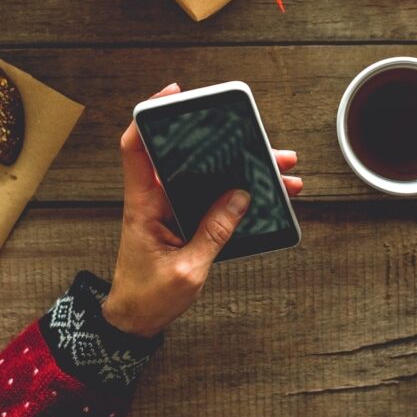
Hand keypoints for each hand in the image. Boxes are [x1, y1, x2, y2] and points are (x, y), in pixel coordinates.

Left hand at [102, 83, 302, 336]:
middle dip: (226, 141)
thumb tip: (239, 197)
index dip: (150, 115)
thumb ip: (213, 232)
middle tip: (260, 138)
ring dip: (242, 168)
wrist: (135, 322)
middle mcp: (156, 198)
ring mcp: (171, 207)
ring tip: (281, 168)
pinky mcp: (184, 219)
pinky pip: (213, 197)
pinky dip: (239, 193)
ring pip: (208, 174)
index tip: (174, 94)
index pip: (136, 147)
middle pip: (188, 154)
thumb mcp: (186, 269)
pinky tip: (268, 194)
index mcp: (143, 203)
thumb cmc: (147, 297)